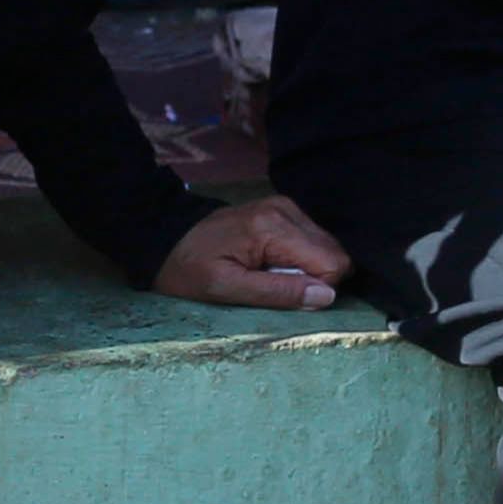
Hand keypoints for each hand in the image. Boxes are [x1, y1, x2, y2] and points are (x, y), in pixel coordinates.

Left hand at [153, 193, 348, 312]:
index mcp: (273, 227)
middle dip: (312, 277)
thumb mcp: (226, 289)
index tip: (284, 293)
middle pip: (335, 252)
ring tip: (266, 272)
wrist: (166, 239)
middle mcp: (286, 209)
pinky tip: (268, 262)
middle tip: (271, 282)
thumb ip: (277, 292)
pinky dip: (297, 257)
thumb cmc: (190, 269)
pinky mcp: (283, 210)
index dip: (317, 287)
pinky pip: (312, 240)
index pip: (333, 262)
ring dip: (304, 268)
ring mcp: (286, 206)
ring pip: (327, 247)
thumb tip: (326, 296)